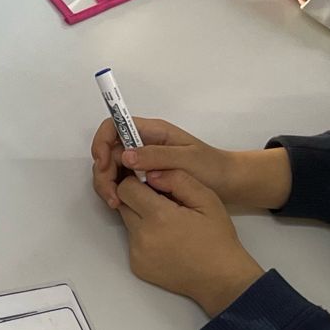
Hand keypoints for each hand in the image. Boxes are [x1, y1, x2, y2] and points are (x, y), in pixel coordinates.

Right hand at [89, 117, 292, 211]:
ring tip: (116, 202)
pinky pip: (120, 180)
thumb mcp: (185, 160)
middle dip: (103, 171)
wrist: (227, 183)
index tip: (103, 163)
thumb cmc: (210, 168)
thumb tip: (124, 155)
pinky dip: (115, 190)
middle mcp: (143, 144)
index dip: (102, 142)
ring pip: (110, 167)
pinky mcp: (142, 177)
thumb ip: (156, 156)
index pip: (114, 126)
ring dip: (107, 183)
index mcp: (152, 132)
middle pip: (108, 150)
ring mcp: (141, 161)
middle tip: (111, 194)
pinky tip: (121, 203)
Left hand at [111, 172, 264, 317]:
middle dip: (137, 198)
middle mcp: (142, 236)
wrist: (219, 277)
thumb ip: (178, 180)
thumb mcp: (207, 199)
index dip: (136, 180)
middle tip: (161, 201)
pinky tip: (166, 239)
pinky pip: (132, 242)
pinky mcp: (136, 266)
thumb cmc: (217, 239)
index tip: (151, 182)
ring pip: (127, 223)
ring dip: (141, 217)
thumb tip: (151, 172)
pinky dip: (144, 236)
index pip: (126, 188)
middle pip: (123, 205)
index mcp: (158, 216)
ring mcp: (137, 253)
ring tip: (167, 222)